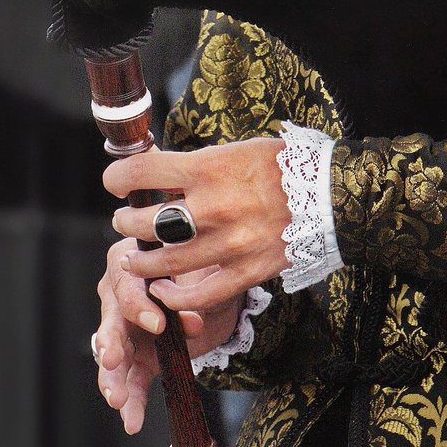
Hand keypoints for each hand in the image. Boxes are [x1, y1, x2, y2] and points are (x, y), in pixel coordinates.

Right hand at [95, 238, 241, 433]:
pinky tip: (131, 420)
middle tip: (112, 361)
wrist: (220, 289)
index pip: (126, 283)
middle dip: (110, 342)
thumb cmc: (207, 267)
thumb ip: (196, 294)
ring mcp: (126, 329)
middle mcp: (120, 296)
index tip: (159, 324)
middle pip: (110, 320)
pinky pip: (130, 380)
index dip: (138, 305)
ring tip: (118, 399)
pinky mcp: (138, 357)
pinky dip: (131, 401)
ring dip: (112, 379)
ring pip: (112, 356)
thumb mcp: (207, 273)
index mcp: (133, 263)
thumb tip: (191, 322)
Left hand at [107, 138, 289, 313]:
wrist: (331, 195)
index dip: (118, 177)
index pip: (143, 173)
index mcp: (211, 169)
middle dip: (125, 221)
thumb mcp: (237, 151)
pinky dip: (172, 295)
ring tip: (135, 257)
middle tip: (125, 220)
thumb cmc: (283, 166)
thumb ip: (198, 166)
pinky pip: (197, 295)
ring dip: (140, 261)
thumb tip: (157, 173)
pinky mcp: (245, 272)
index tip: (114, 181)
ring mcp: (229, 244)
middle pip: (145, 222)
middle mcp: (214, 207)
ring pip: (163, 263)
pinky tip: (161, 289)